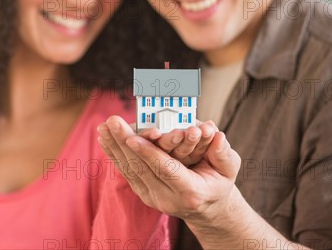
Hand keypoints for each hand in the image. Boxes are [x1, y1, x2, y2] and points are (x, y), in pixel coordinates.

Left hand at [97, 115, 240, 222]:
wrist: (208, 208)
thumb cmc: (219, 182)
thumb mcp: (229, 168)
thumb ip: (223, 153)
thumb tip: (217, 135)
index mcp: (191, 192)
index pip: (166, 170)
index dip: (149, 153)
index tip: (132, 137)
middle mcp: (168, 199)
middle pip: (142, 169)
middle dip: (124, 144)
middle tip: (112, 122)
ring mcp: (153, 199)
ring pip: (130, 171)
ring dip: (114, 148)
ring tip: (103, 128)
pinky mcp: (144, 194)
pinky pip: (127, 173)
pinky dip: (115, 155)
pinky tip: (105, 140)